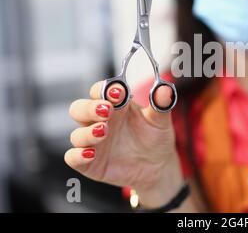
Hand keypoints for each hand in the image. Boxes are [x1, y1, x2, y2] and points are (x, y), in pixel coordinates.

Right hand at [64, 81, 183, 205]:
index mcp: (115, 105)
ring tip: (104, 131)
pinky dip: (78, 155)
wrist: (157, 166)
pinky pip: (73, 157)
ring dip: (88, 132)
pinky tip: (90, 153)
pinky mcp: (89, 162)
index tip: (119, 91)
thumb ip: (161, 104)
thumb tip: (165, 89)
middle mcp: (99, 121)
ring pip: (76, 133)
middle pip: (80, 108)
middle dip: (90, 107)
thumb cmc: (155, 137)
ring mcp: (92, 142)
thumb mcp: (160, 120)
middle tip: (107, 110)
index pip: (101, 90)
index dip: (106, 89)